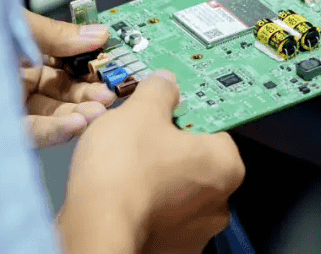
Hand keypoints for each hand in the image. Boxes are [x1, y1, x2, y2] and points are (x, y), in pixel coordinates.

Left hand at [20, 11, 116, 147]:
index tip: (114, 67)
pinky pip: (32, 133)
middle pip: (62, 91)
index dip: (90, 66)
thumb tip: (99, 34)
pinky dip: (56, 131)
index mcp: (21, 51)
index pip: (65, 62)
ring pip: (52, 114)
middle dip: (89, 94)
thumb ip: (58, 33)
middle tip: (111, 93)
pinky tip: (77, 124)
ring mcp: (8, 105)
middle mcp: (17, 79)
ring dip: (79, 114)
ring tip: (100, 110)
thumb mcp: (18, 25)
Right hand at [58, 70, 245, 253]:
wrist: (94, 229)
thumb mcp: (140, 111)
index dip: (186, 114)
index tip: (164, 110)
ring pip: (177, 191)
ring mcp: (195, 234)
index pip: (214, 128)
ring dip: (157, 178)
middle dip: (170, 148)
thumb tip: (166, 83)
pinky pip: (160, 217)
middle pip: (196, 161)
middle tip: (140, 136)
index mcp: (226, 166)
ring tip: (125, 166)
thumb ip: (159, 91)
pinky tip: (122, 193)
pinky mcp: (170, 251)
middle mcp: (219, 204)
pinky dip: (145, 205)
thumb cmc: (124, 168)